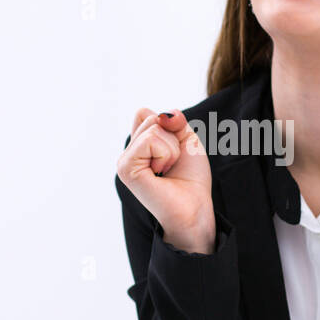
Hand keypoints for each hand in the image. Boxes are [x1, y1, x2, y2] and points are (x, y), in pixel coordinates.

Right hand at [116, 108, 215, 253]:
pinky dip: (166, 154)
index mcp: (138, 146)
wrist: (195, 206)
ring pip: (152, 128)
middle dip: (172, 138)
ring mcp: (124, 161)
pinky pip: (150, 141)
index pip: (145, 113)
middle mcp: (128, 153)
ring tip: (167, 170)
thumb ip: (175, 119)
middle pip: (150, 119)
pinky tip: (161, 173)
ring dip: (171, 149)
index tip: (174, 150)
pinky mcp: (126, 169)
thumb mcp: (186, 139)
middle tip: (172, 163)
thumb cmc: (191, 177)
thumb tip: (163, 115)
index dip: (167, 125)